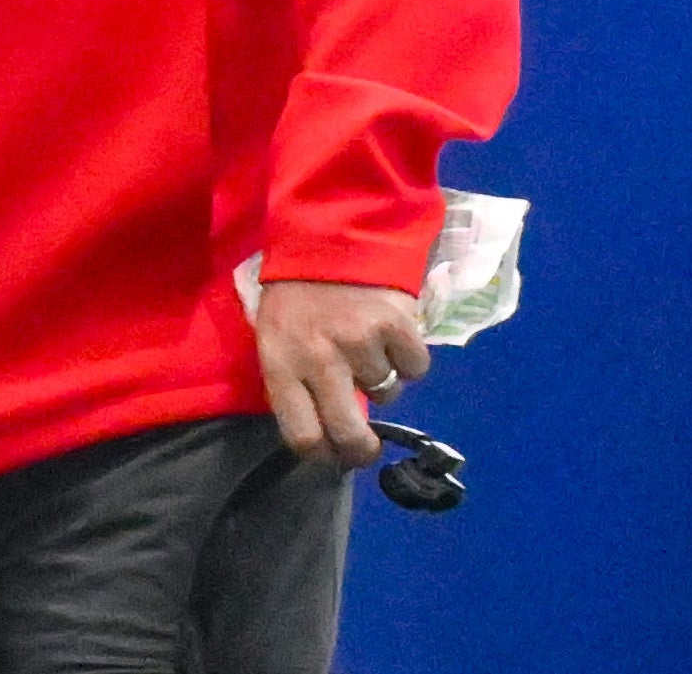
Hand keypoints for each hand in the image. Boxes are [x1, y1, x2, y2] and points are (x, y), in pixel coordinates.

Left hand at [256, 278, 428, 467]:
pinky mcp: (397, 327)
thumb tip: (323, 435)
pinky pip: (415, 369)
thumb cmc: (296, 293)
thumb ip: (294, 381)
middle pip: (349, 435)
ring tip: (366, 346)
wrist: (329, 236)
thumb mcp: (276, 336)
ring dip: (381, 379)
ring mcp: (360, 343)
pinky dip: (408, 357)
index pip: (301, 435)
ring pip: (386, 396)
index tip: (331, 455)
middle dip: (361, 451)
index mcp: (280, 361)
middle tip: (366, 449)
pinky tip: (390, 334)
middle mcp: (319, 358)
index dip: (321, 455)